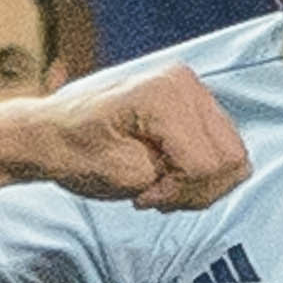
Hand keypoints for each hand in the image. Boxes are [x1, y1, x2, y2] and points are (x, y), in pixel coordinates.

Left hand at [17, 66, 250, 215]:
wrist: (50, 134)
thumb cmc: (74, 152)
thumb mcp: (122, 175)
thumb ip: (174, 176)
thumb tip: (215, 172)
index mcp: (165, 95)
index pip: (208, 163)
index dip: (180, 193)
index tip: (143, 199)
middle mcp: (185, 83)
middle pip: (230, 158)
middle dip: (195, 189)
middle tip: (153, 196)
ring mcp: (192, 90)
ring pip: (232, 155)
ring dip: (199, 183)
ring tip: (158, 185)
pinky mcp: (193, 103)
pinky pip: (221, 148)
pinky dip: (199, 171)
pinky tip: (166, 173)